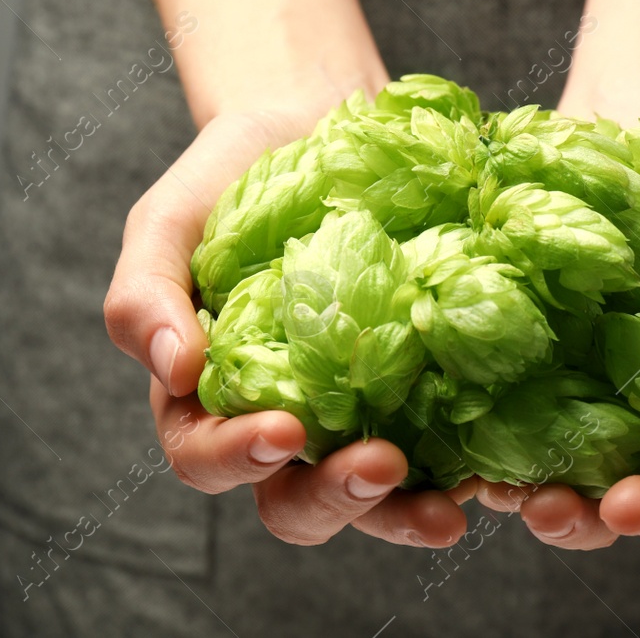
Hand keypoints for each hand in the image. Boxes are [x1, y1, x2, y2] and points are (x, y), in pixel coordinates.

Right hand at [104, 108, 472, 548]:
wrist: (308, 127)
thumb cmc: (225, 182)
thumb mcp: (166, 225)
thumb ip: (144, 296)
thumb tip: (175, 369)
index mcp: (209, 401)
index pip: (209, 458)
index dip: (239, 459)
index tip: (282, 430)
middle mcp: (285, 423)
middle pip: (297, 501)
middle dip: (337, 498)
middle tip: (381, 465)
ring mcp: (356, 412)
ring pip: (373, 496)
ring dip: (407, 512)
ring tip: (451, 504)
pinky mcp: (419, 389)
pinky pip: (443, 446)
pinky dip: (466, 466)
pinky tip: (495, 465)